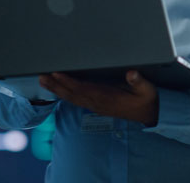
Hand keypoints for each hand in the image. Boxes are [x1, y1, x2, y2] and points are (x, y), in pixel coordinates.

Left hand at [39, 70, 158, 126]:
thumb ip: (139, 81)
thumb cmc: (145, 100)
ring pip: (72, 98)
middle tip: (42, 77)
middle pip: (73, 94)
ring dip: (57, 90)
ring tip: (44, 81)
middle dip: (56, 85)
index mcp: (107, 97)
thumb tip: (132, 74)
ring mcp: (96, 105)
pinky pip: (76, 100)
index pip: (84, 89)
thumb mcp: (147, 90)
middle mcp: (98, 102)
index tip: (57, 74)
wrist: (148, 115)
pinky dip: (64, 94)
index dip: (69, 82)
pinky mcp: (96, 106)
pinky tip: (57, 90)